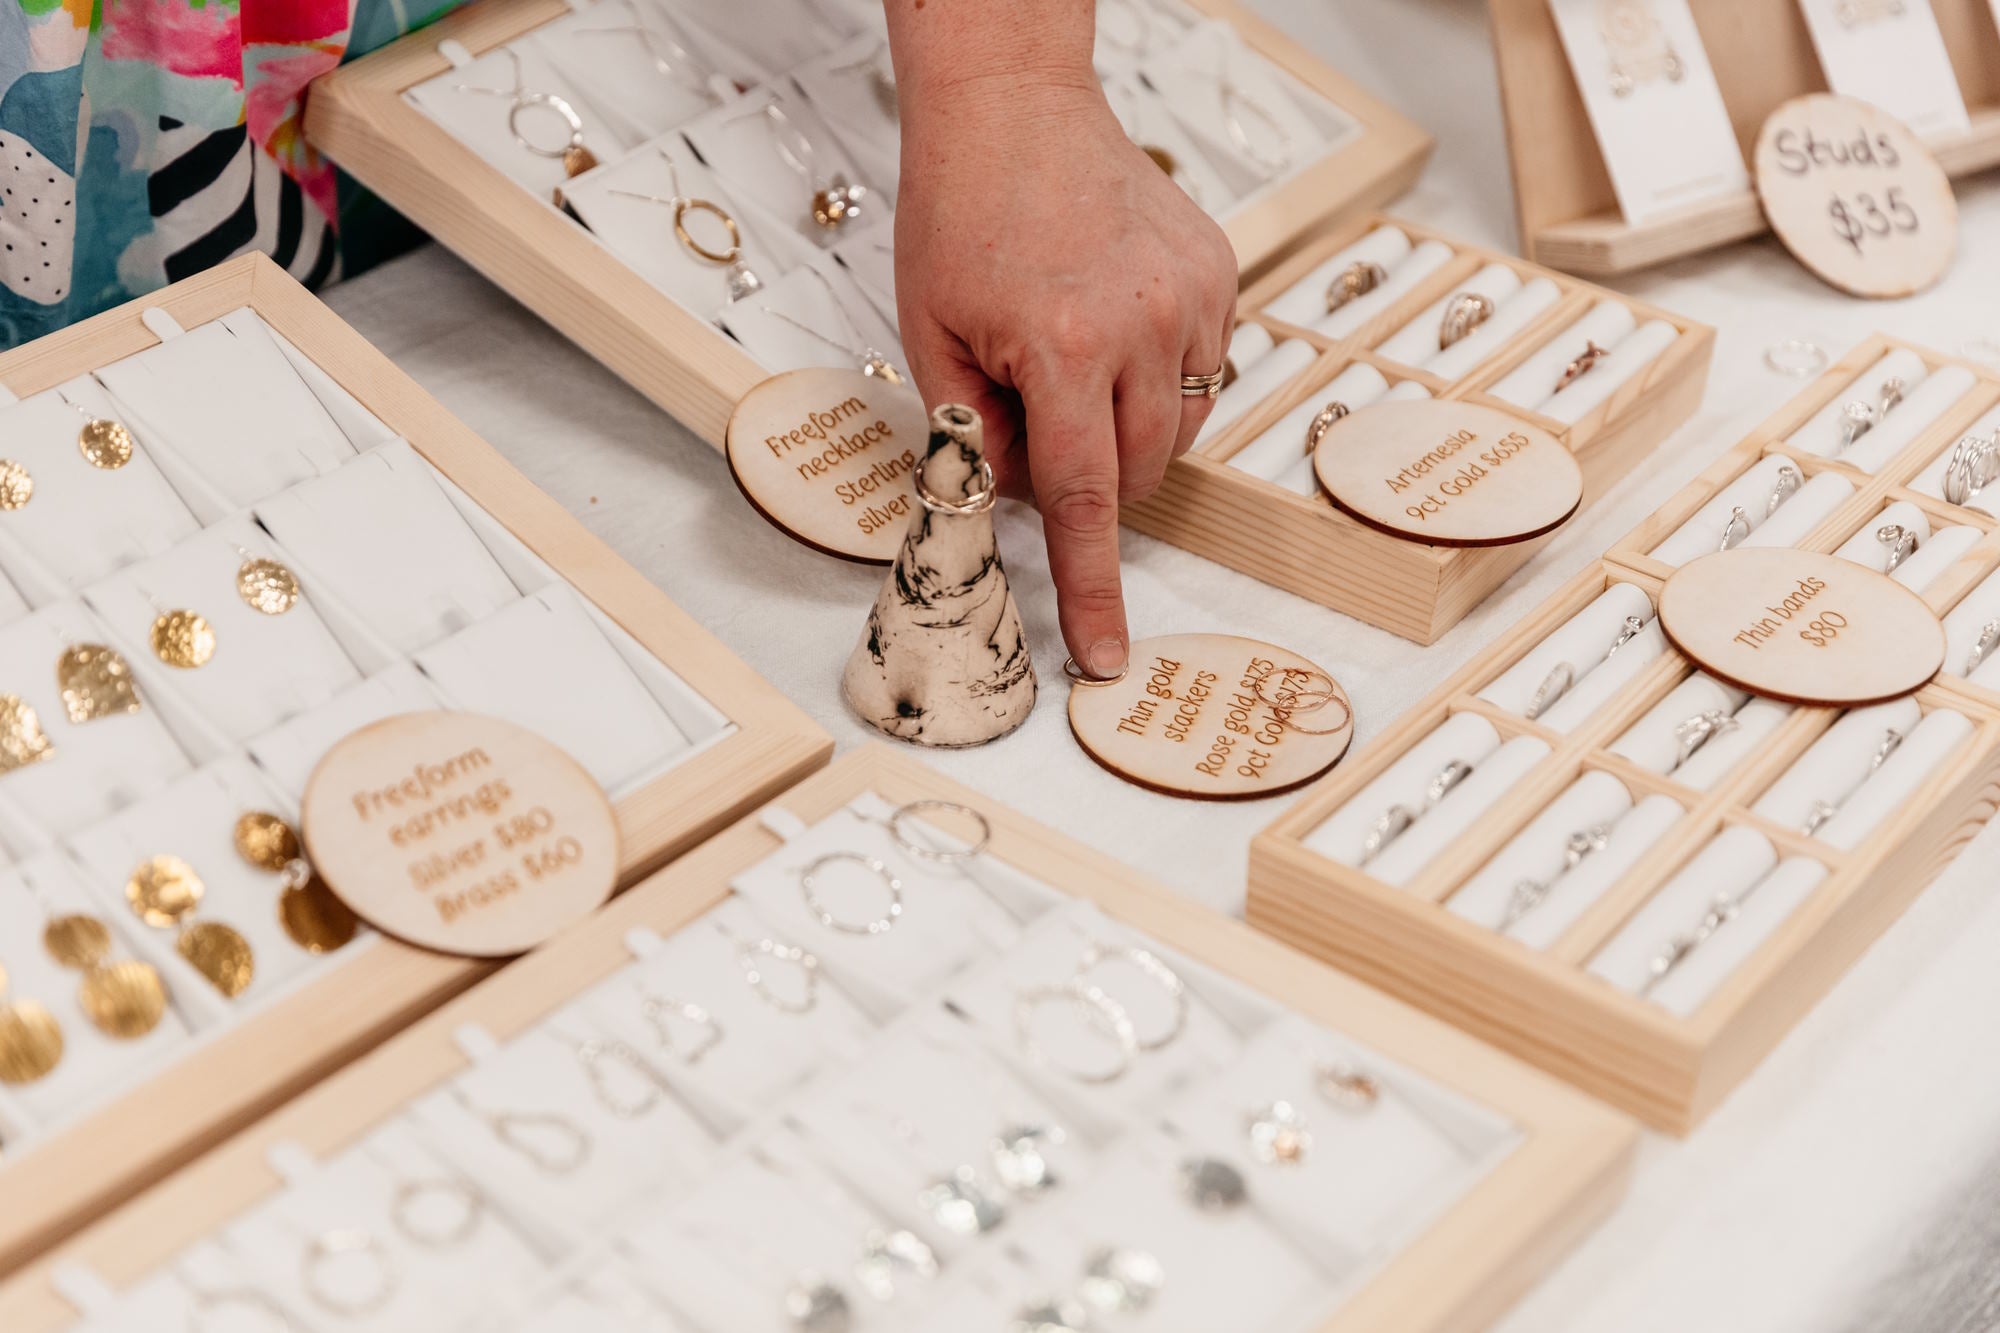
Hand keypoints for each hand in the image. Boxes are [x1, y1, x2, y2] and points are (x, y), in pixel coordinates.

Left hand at [894, 71, 1238, 680]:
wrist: (1014, 107)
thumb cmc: (961, 211)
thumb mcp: (930, 334)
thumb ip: (973, 435)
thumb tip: (1015, 503)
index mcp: (1063, 345)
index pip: (1081, 501)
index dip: (1091, 588)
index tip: (1104, 653)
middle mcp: (1145, 325)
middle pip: (1134, 474)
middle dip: (1086, 477)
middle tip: (1028, 408)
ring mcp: (1195, 298)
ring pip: (1177, 431)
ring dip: (1125, 431)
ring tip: (1070, 357)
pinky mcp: (1221, 274)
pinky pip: (1202, 372)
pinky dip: (1158, 378)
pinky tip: (1111, 323)